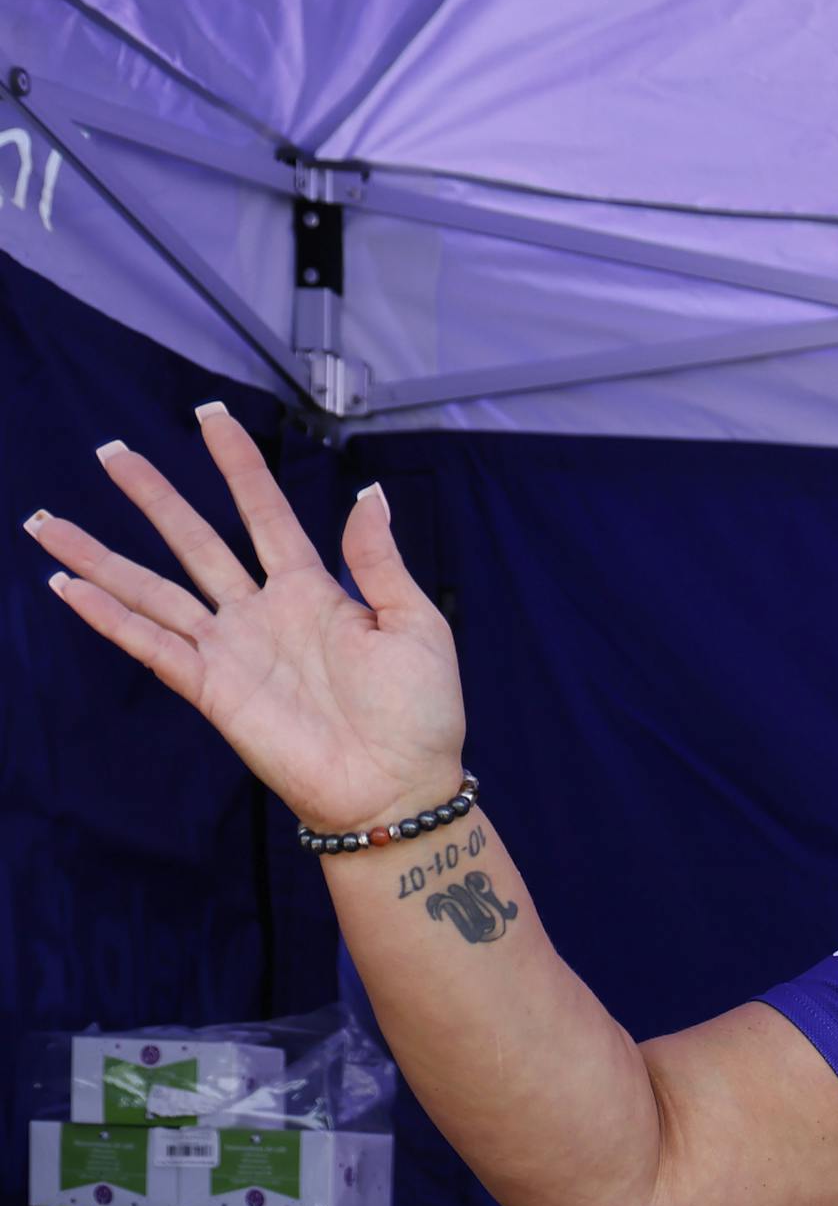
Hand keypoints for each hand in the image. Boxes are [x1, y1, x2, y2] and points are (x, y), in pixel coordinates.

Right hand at [27, 405, 464, 834]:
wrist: (399, 787)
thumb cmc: (421, 716)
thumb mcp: (416, 625)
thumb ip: (379, 561)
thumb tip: (369, 494)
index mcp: (313, 591)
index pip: (265, 512)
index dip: (239, 466)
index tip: (211, 417)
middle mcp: (262, 613)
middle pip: (195, 539)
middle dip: (154, 496)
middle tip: (113, 452)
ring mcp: (232, 650)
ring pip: (153, 588)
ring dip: (101, 556)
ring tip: (48, 521)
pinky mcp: (212, 689)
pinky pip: (150, 644)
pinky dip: (107, 617)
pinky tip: (67, 586)